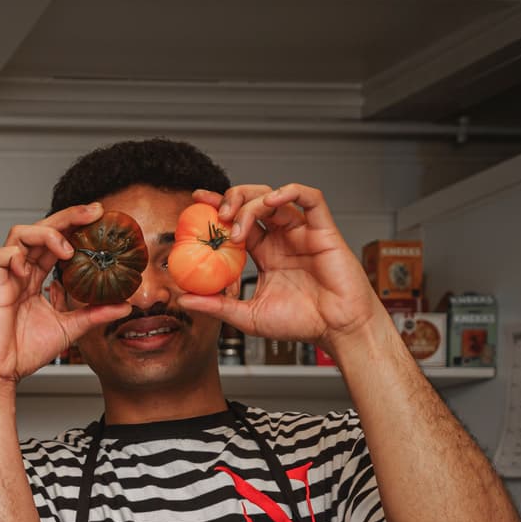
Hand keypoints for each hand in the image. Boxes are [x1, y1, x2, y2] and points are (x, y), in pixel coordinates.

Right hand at [0, 204, 132, 386]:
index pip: (54, 242)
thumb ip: (95, 314)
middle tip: (93, 212)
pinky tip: (28, 269)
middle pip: (40, 229)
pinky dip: (14, 256)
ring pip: (19, 234)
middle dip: (67, 217)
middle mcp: (21, 273)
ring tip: (66, 249)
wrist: (2, 373)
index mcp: (35, 278)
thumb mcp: (70, 328)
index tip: (98, 218)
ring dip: (45, 234)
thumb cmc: (24, 352)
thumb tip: (125, 305)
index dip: (73, 226)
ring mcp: (6, 278)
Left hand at [178, 184, 390, 344]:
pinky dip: (290, 191)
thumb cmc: (301, 323)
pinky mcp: (323, 230)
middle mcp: (282, 238)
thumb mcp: (248, 316)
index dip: (217, 207)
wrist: (336, 330)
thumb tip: (184, 298)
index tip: (196, 201)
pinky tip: (272, 200)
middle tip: (218, 215)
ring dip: (251, 203)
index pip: (237, 221)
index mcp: (264, 253)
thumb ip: (217, 305)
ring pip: (275, 197)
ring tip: (236, 225)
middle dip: (232, 200)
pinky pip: (310, 198)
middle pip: (253, 201)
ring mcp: (302, 232)